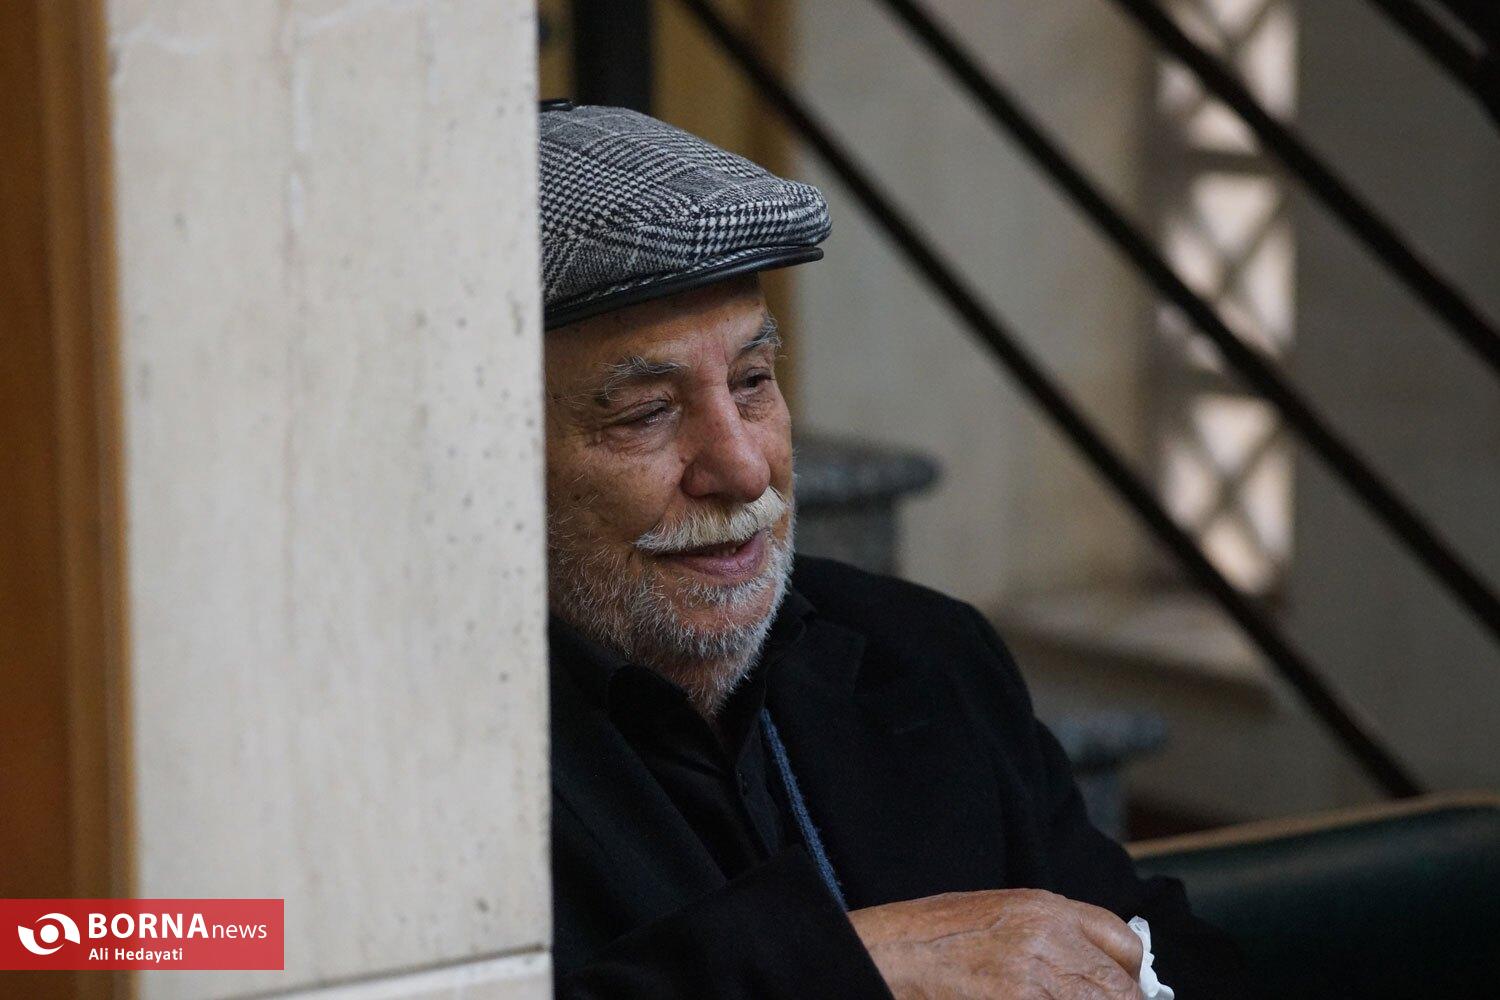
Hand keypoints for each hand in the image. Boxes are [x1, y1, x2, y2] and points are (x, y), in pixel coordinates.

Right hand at [847, 888, 1143, 999]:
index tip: (1119, 993)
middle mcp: (1047, 942)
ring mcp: (1034, 985)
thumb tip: (1088, 971)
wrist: (879, 959)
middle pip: (1120, 990)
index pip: (1124, 944)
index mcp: (1043, 909)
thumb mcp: (991, 915)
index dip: (1126, 979)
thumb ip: (1046, 936)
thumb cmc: (922, 940)